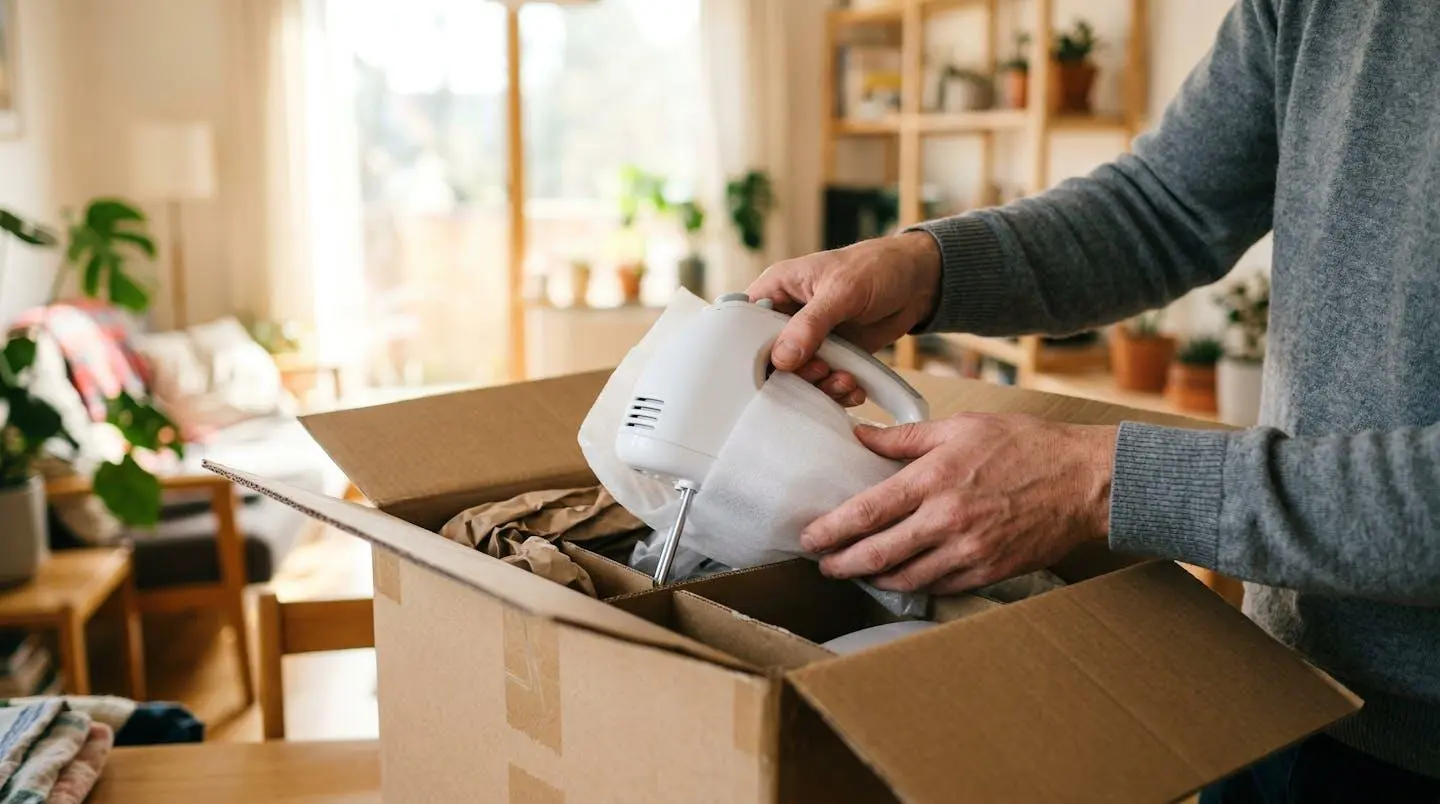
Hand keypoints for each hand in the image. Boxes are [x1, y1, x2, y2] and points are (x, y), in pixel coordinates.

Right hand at [747, 232, 940, 406]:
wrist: (916, 282)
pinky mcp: (830, 356)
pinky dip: (836, 390)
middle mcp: (787, 317)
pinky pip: (822, 382)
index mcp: (777, 290)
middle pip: (769, 358)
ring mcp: (809, 339)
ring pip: (797, 376)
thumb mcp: (842, 290)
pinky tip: (854, 387)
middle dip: (794, 373)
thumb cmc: (875, 267)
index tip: (771, 368)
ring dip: (819, 386)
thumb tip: (782, 357)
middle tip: (821, 370)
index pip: (745, 324)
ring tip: (844, 380)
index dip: (751, 350)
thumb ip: (811, 324)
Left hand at [800, 414, 1116, 594]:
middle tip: (823, 564)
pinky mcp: (988, 571)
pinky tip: (900, 577)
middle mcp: (946, 520)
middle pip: (877, 553)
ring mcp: (968, 551)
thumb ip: (905, 437)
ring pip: (905, 576)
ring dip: (873, 577)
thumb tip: (861, 436)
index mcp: (934, 480)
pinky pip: (938, 585)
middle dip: (841, 563)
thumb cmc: (1026, 446)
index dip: (830, 530)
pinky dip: (913, 584)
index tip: (810, 537)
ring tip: (855, 571)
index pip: (866, 512)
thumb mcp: (961, 427)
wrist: (1085, 482)